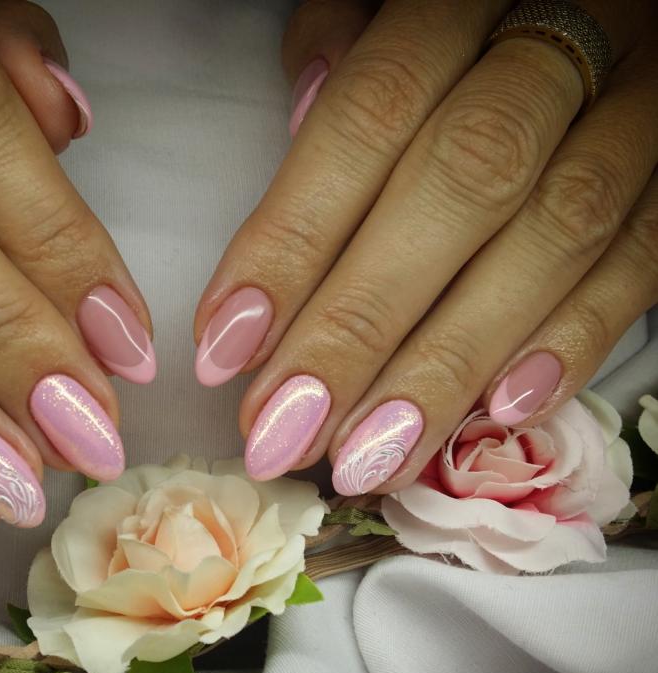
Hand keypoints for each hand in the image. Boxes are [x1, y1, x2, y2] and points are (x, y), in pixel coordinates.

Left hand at [195, 0, 657, 492]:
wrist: (602, 4)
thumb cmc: (472, 20)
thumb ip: (346, 48)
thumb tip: (300, 119)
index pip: (370, 117)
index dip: (293, 238)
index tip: (226, 347)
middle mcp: (563, 49)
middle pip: (457, 191)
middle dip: (360, 326)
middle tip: (285, 431)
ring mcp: (636, 116)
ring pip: (552, 240)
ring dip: (450, 364)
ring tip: (367, 456)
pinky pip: (643, 262)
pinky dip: (571, 343)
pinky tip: (493, 416)